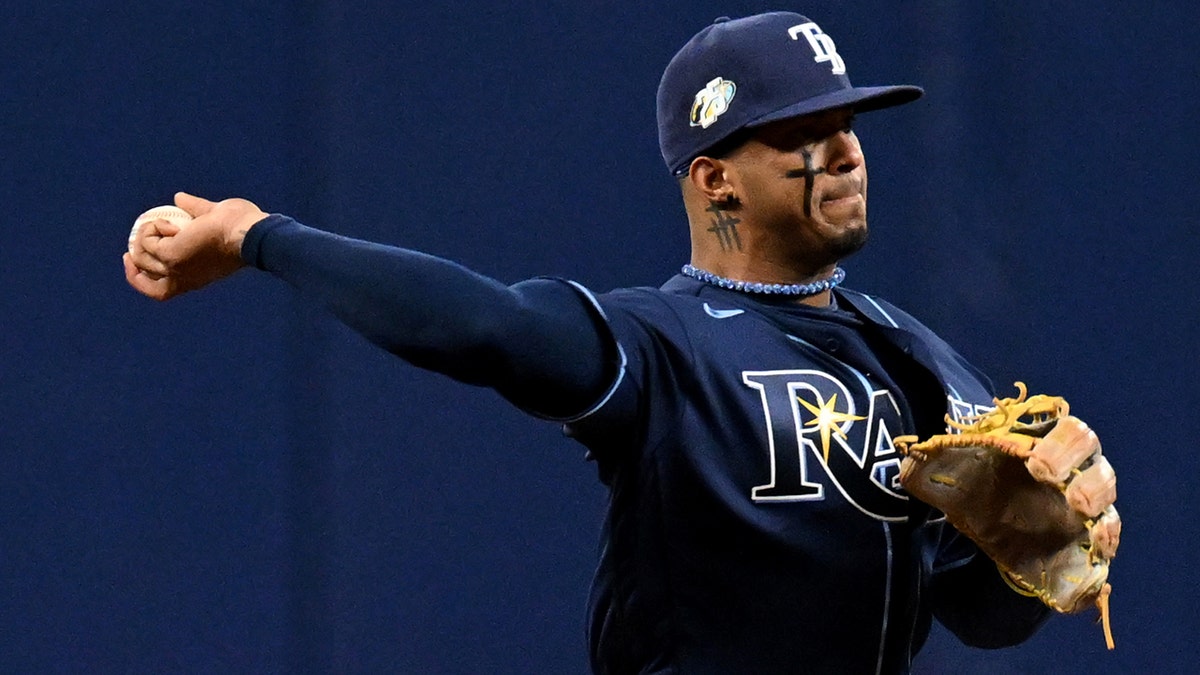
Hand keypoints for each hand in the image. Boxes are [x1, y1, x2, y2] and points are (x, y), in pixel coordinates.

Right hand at [124, 192, 266, 300]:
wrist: (250, 233)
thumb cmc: (241, 227)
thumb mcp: (213, 216)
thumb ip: (196, 208)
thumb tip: (179, 197)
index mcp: (193, 278)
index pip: (160, 290)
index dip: (140, 279)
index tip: (131, 258)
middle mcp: (182, 279)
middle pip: (145, 281)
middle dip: (134, 260)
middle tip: (139, 235)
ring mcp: (175, 269)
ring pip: (142, 258)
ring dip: (145, 236)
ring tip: (167, 224)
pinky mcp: (172, 256)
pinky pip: (147, 242)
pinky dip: (152, 228)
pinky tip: (171, 224)